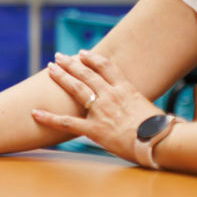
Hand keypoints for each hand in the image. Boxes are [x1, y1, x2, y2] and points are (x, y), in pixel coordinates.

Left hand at [31, 50, 159, 162]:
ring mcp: (101, 111)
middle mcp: (111, 96)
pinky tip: (35, 113)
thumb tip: (139, 105)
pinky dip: (49, 118)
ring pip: (76, 89)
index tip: (82, 53)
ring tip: (50, 68)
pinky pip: (67, 123)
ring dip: (61, 77)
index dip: (92, 59)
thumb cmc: (161, 129)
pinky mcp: (94, 129)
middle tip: (58, 56)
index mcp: (126, 89)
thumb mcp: (151, 108)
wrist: (161, 142)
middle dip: (71, 64)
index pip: (106, 67)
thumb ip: (138, 103)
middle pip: (87, 74)